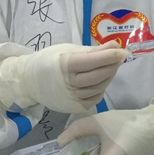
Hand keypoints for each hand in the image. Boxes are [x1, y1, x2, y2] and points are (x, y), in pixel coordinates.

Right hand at [0, 41, 127, 112]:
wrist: (29, 81)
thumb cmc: (50, 60)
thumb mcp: (68, 50)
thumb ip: (93, 50)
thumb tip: (116, 46)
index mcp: (65, 64)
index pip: (92, 61)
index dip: (110, 56)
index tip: (123, 51)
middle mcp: (68, 83)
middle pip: (98, 75)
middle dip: (113, 65)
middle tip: (120, 57)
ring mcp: (71, 98)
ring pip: (99, 87)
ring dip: (108, 76)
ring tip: (111, 67)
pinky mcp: (74, 108)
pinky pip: (94, 98)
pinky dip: (101, 89)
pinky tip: (101, 80)